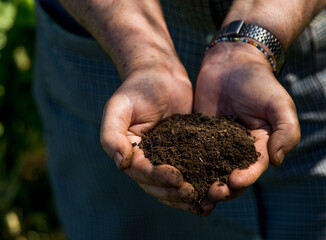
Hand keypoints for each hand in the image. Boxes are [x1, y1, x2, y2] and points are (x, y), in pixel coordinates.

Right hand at [100, 61, 199, 213]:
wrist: (161, 74)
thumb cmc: (137, 88)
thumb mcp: (119, 108)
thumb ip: (112, 135)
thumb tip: (122, 164)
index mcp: (130, 153)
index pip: (142, 172)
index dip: (158, 178)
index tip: (177, 178)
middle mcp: (147, 160)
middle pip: (158, 185)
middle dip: (175, 192)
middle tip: (193, 193)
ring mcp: (166, 157)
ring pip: (174, 184)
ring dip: (187, 196)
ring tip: (204, 203)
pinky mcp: (185, 151)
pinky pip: (191, 170)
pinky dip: (200, 182)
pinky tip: (213, 188)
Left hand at [194, 42, 299, 214]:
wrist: (231, 62)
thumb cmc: (258, 82)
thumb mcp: (279, 104)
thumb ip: (285, 131)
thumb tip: (277, 161)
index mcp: (259, 146)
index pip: (253, 168)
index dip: (245, 178)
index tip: (233, 181)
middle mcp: (236, 150)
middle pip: (229, 175)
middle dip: (222, 188)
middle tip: (211, 194)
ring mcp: (215, 143)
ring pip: (209, 169)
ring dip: (203, 183)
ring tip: (194, 191)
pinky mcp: (197, 135)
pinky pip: (191, 153)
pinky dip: (187, 166)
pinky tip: (178, 174)